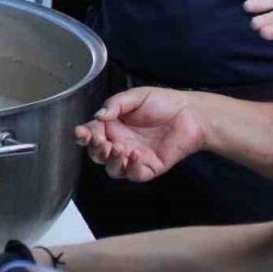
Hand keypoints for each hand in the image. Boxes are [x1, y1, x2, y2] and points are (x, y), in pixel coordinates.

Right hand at [74, 88, 204, 181]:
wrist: (191, 115)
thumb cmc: (164, 102)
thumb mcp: (136, 96)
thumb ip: (115, 105)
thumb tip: (98, 115)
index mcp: (112, 125)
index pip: (91, 133)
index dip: (83, 135)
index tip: (81, 133)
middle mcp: (120, 142)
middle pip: (98, 154)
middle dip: (96, 150)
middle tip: (102, 142)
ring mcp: (133, 157)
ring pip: (112, 168)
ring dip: (111, 162)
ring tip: (119, 150)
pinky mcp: (148, 168)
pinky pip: (134, 175)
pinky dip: (130, 169)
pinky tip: (135, 155)